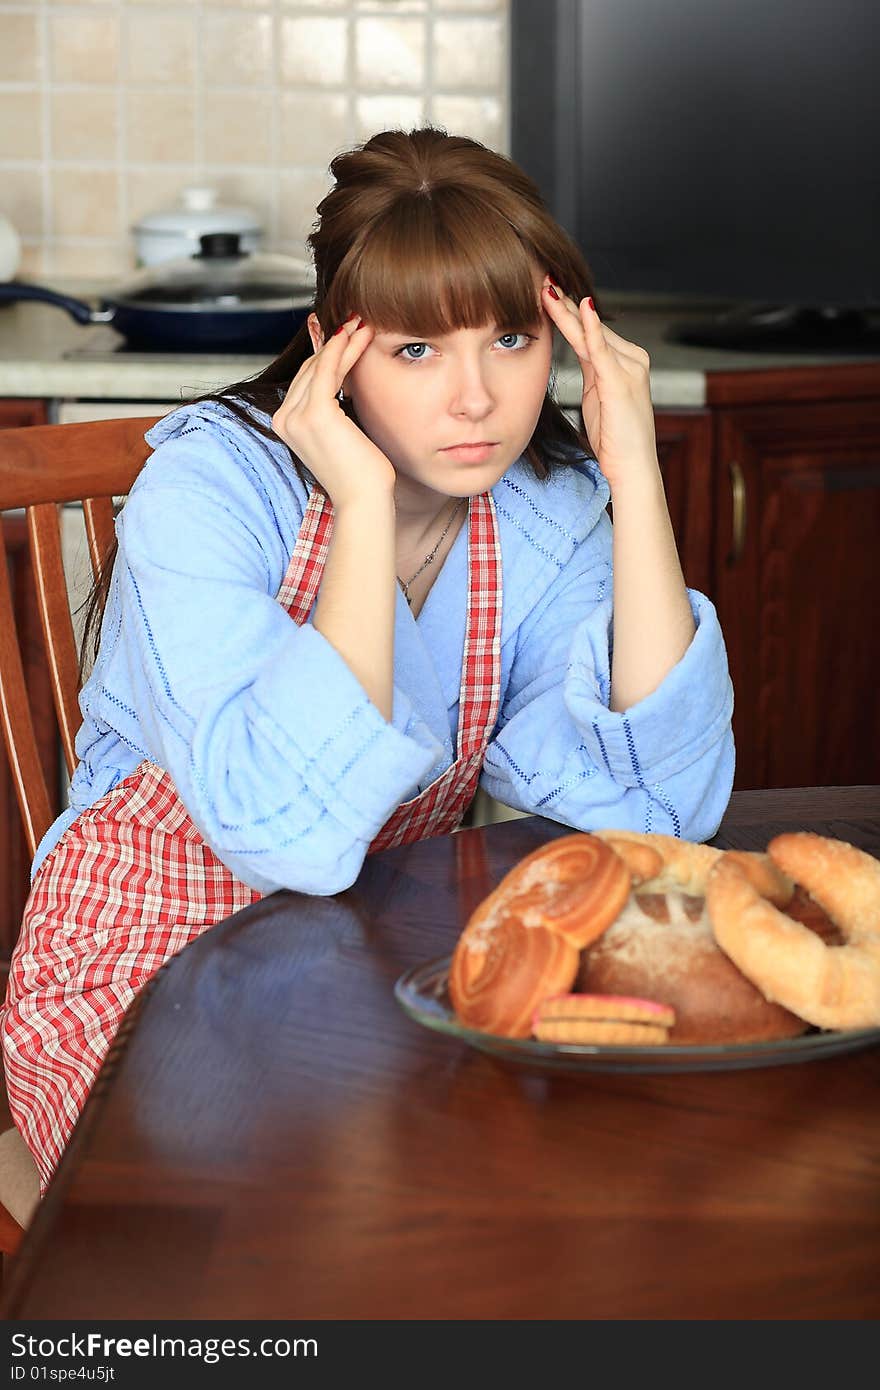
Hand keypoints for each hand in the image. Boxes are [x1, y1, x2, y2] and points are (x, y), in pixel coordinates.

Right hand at [272, 316, 396, 509]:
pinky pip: (328, 370)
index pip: (305, 379)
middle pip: (309, 369)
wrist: (363, 500)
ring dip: (343, 341)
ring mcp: (296, 416)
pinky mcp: (315, 413)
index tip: (346, 333)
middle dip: (334, 343)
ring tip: (364, 323)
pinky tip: (359, 334)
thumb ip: (334, 407)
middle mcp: (283, 419)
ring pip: (320, 366)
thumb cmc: (359, 473)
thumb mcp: (341, 433)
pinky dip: (343, 348)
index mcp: (285, 424)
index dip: (326, 354)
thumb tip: (343, 379)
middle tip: (357, 320)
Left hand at [541, 280, 658, 494]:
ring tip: (546, 289)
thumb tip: (578, 351)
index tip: (547, 294)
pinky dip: (590, 326)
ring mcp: (628, 368)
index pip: (591, 332)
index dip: (567, 312)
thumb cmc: (615, 439)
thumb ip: (592, 372)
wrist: (632, 466)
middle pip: (590, 327)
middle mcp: (631, 359)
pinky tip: (581, 306)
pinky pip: (601, 348)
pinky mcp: (620, 380)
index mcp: (626, 362)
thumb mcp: (598, 398)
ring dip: (566, 310)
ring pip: (590, 333)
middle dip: (565, 303)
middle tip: (543, 279)